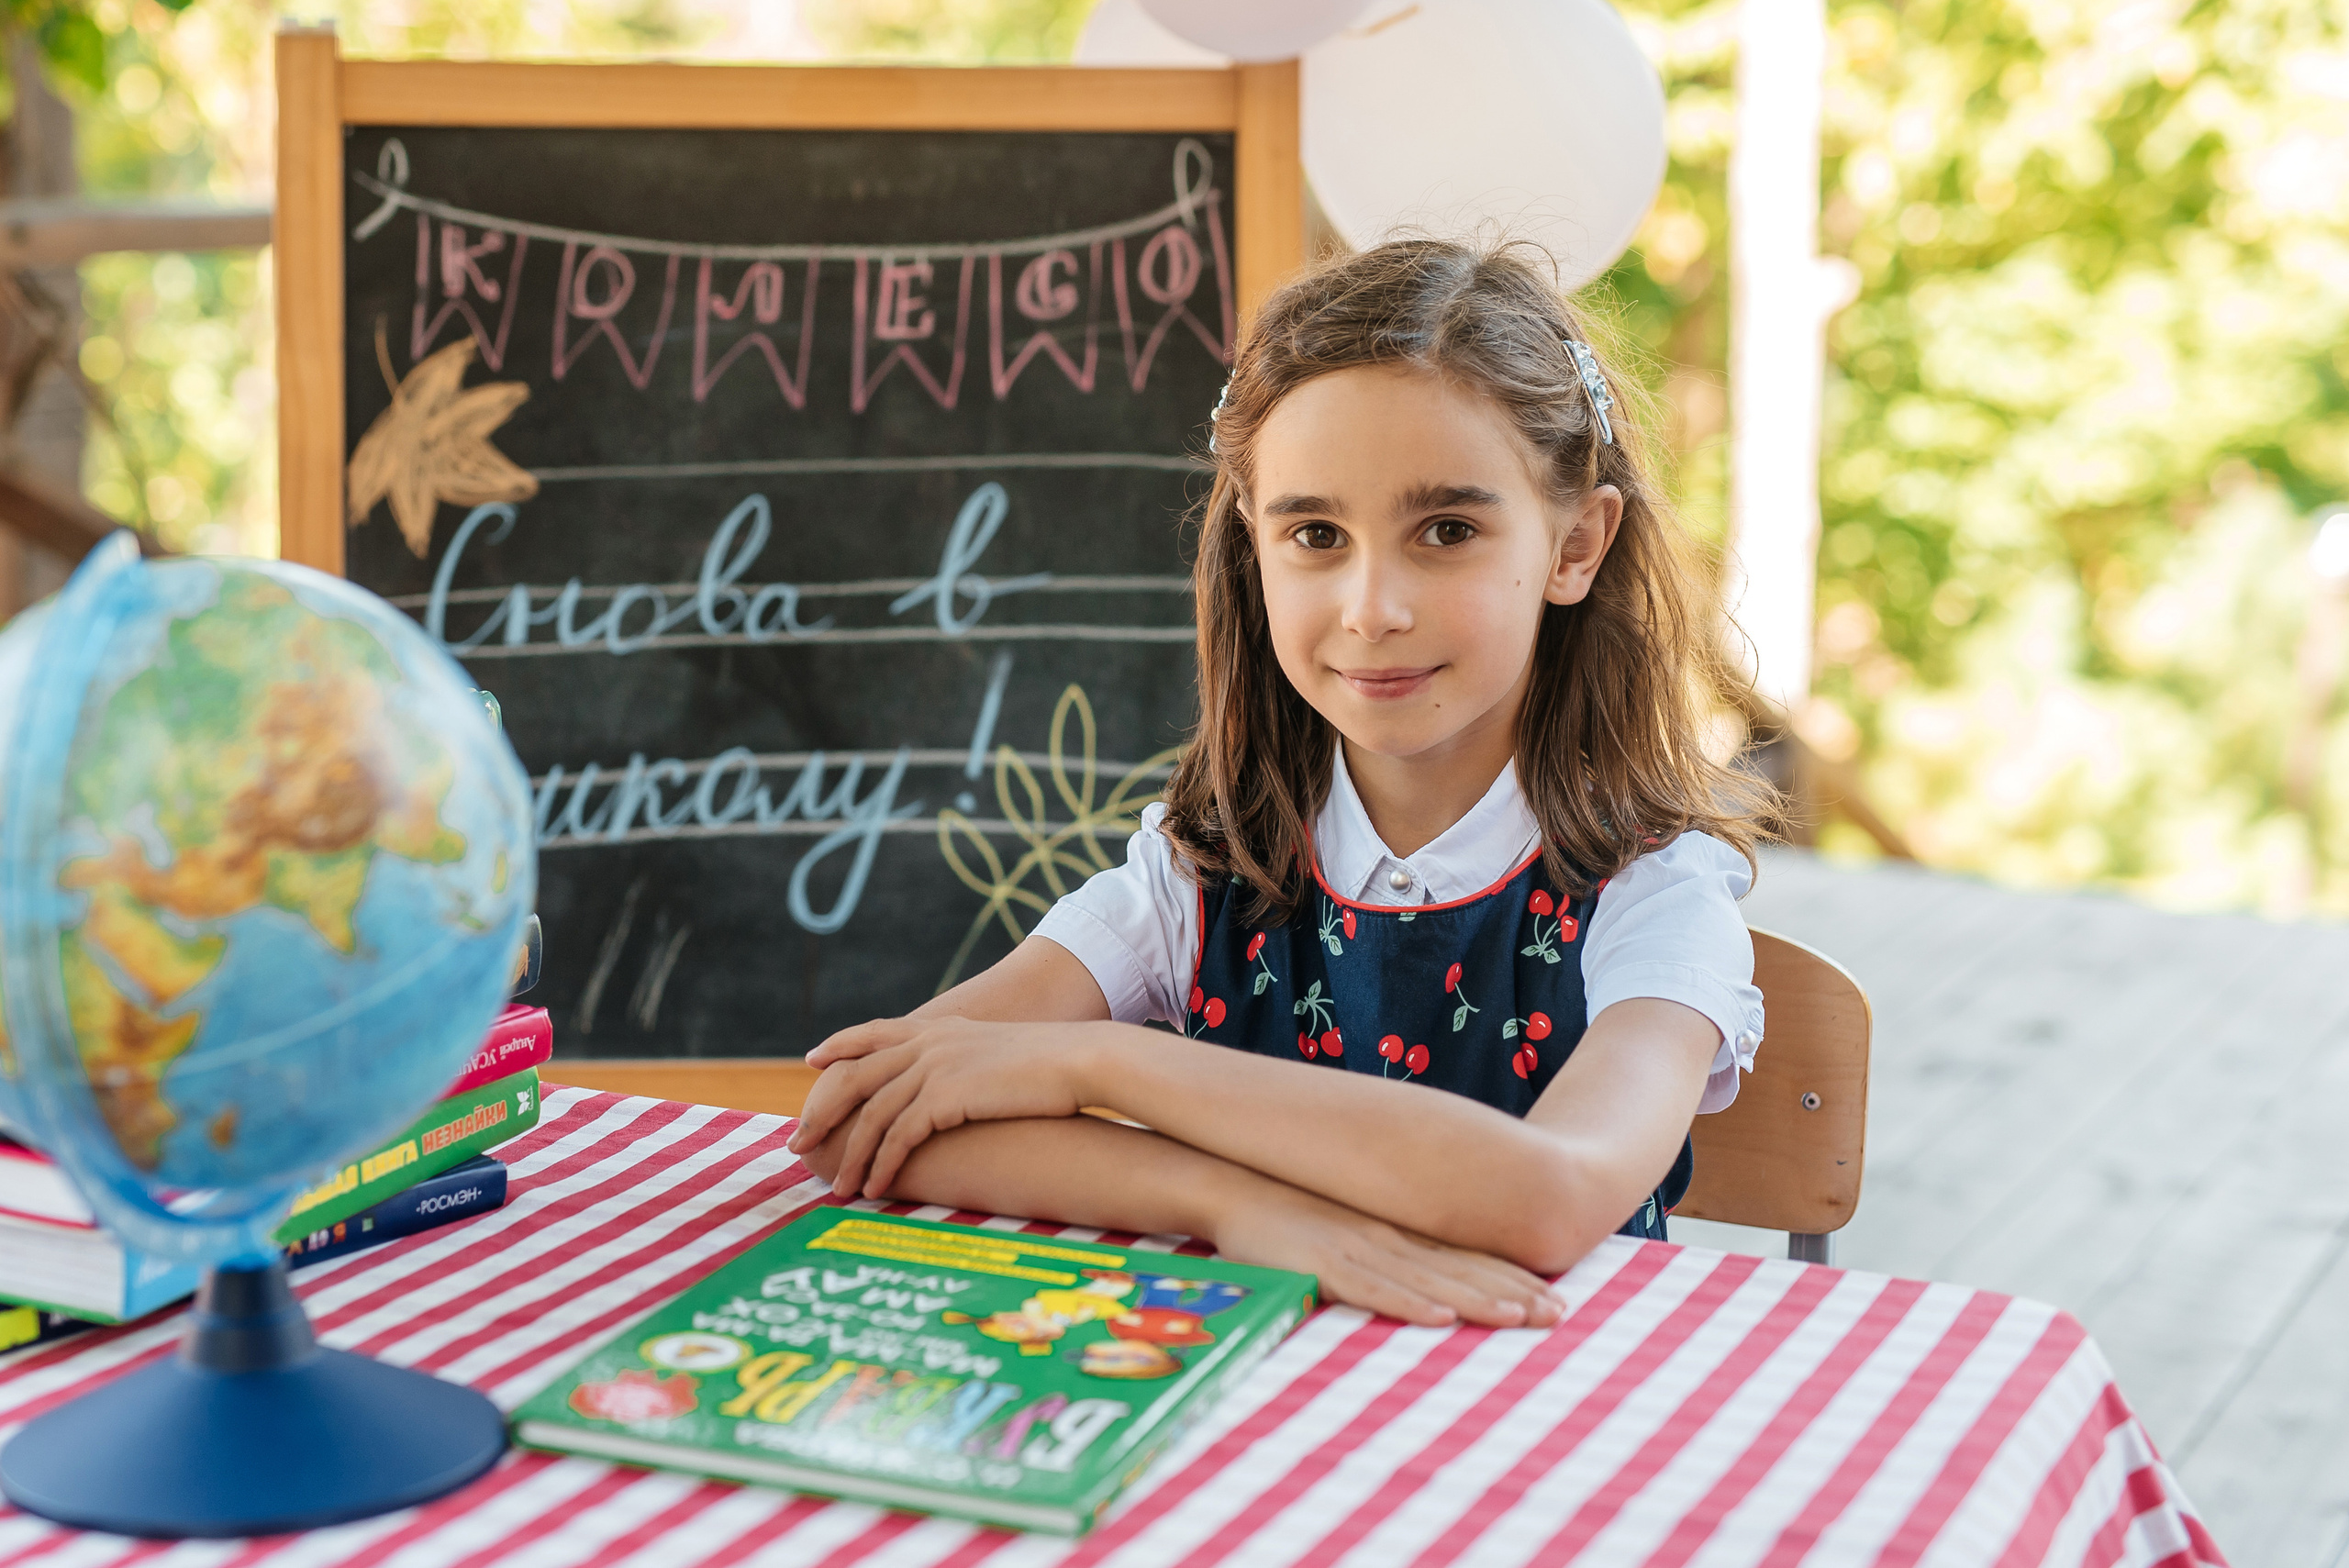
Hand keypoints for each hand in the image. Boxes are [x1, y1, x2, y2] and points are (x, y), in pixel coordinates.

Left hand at [784, 1016, 1094, 1198]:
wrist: (1080, 1060)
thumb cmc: (1051, 1066)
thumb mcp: (999, 1053)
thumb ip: (967, 1061)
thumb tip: (958, 1085)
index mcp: (939, 1028)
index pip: (874, 1031)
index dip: (840, 1044)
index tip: (813, 1060)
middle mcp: (929, 1042)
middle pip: (855, 1075)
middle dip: (822, 1111)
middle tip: (796, 1142)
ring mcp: (934, 1066)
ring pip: (872, 1114)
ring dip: (851, 1156)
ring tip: (838, 1189)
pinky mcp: (946, 1096)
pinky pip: (898, 1136)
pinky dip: (881, 1165)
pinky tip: (873, 1188)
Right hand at [1213, 1178, 1567, 1329]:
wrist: (1231, 1183)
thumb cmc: (1289, 1210)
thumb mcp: (1348, 1227)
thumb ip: (1387, 1248)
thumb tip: (1429, 1277)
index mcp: (1396, 1230)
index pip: (1466, 1256)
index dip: (1513, 1277)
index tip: (1557, 1297)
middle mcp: (1386, 1237)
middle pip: (1461, 1268)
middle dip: (1513, 1293)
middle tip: (1560, 1315)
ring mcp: (1355, 1248)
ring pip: (1427, 1279)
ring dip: (1475, 1299)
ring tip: (1520, 1318)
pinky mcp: (1321, 1264)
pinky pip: (1370, 1289)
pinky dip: (1406, 1302)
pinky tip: (1438, 1316)